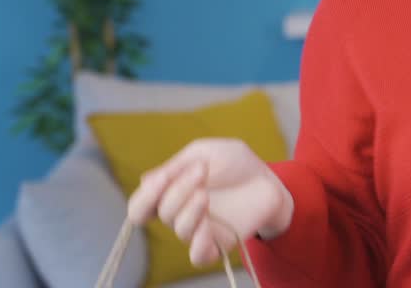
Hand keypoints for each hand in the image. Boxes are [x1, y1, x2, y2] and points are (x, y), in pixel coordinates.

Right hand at [127, 138, 293, 266]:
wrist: (269, 178)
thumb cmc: (236, 163)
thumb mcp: (205, 152)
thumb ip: (176, 165)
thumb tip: (145, 180)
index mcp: (172, 192)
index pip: (141, 206)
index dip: (146, 196)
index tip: (163, 177)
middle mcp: (181, 213)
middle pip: (163, 212)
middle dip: (178, 190)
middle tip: (202, 171)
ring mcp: (200, 229)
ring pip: (180, 230)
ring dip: (189, 211)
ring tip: (206, 194)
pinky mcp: (219, 242)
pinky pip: (198, 256)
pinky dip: (197, 245)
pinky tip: (206, 227)